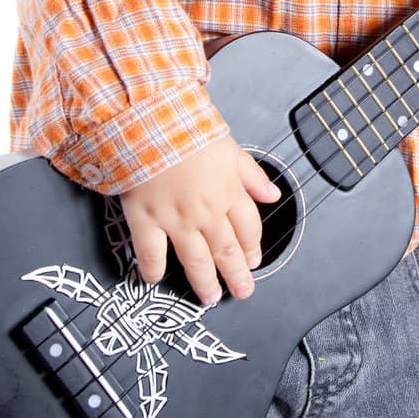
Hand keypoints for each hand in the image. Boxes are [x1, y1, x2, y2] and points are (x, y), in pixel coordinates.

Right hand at [119, 133, 280, 307]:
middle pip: (227, 251)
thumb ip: (252, 174)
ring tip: (210, 297)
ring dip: (205, 282)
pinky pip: (151, 253)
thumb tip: (273, 194)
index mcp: (229, 191)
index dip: (253, 247)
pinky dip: (153, 270)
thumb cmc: (186, 128)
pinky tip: (155, 279)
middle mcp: (206, 212)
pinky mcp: (145, 219)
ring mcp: (175, 219)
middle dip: (237, 275)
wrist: (148, 121)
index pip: (249, 229)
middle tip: (242, 290)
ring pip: (195, 260)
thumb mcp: (229, 146)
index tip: (253, 260)